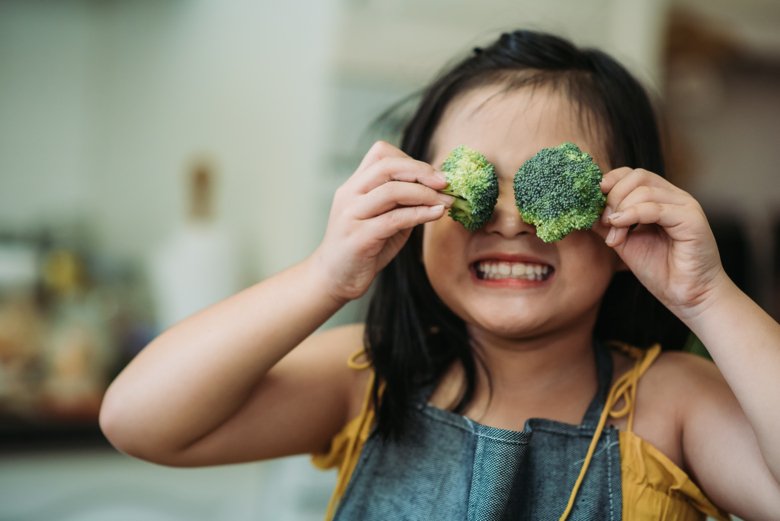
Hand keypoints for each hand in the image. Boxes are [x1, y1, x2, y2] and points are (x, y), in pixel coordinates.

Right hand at [313, 141, 452, 302]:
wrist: (335, 279)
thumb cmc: (363, 248)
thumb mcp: (384, 219)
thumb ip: (403, 203)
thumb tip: (438, 190)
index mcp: (354, 186)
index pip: (381, 154)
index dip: (411, 160)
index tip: (434, 175)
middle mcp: (349, 195)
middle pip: (387, 166)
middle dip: (422, 171)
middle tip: (446, 183)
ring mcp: (351, 215)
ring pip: (392, 190)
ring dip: (425, 194)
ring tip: (446, 202)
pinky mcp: (359, 237)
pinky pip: (395, 219)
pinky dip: (420, 213)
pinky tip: (436, 214)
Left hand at [597, 167, 726, 320]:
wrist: (687, 295)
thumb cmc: (660, 270)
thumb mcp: (624, 241)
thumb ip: (607, 223)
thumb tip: (583, 209)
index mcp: (660, 199)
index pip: (632, 174)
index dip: (609, 182)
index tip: (592, 200)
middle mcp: (674, 197)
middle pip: (637, 177)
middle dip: (613, 196)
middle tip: (604, 221)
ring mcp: (685, 205)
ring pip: (644, 191)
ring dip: (620, 211)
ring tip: (614, 236)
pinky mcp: (691, 219)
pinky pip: (656, 208)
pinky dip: (632, 215)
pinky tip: (619, 227)